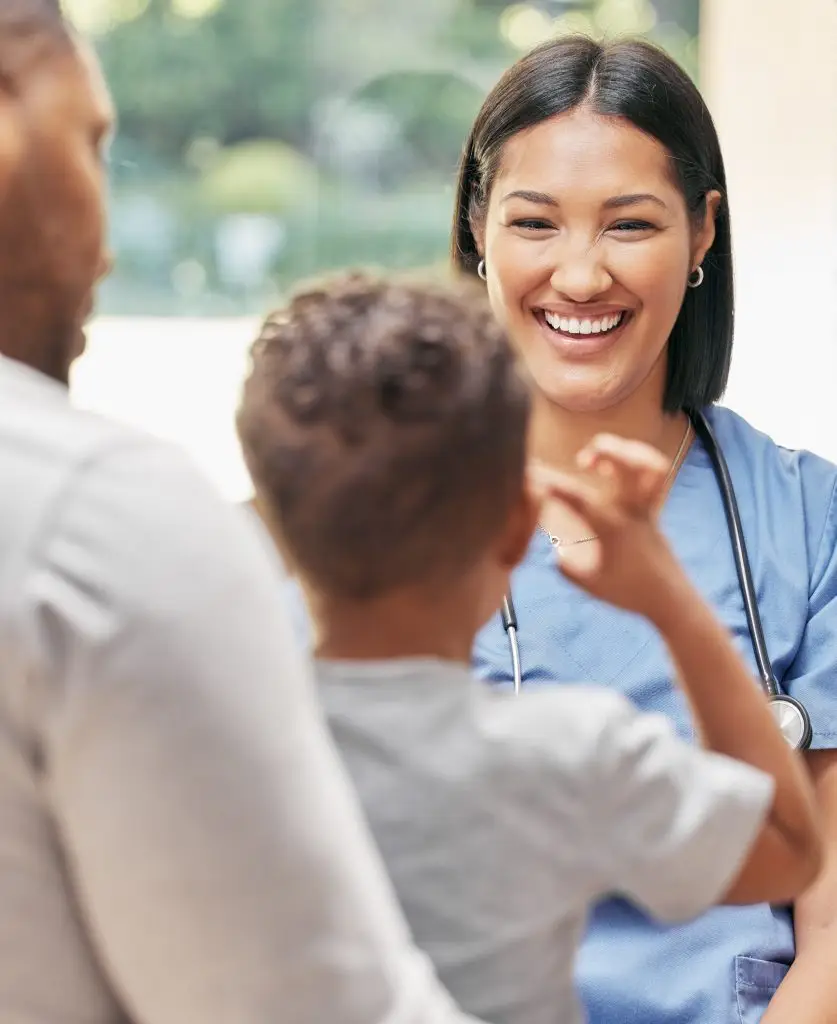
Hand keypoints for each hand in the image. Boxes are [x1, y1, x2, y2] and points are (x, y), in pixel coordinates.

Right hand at [530, 434, 686, 622]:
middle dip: (603, 450)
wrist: (671, 600)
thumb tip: (555, 550)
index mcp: (611, 527)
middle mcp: (632, 511)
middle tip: (582, 459)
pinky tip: (616, 471)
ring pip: (651, 465)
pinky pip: (656, 478)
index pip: (576, 498)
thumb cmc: (630, 594)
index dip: (552, 483)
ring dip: (628, 450)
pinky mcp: (656, 512)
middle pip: (627, 465)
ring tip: (603, 456)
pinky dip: (639, 463)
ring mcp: (648, 509)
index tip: (533, 473)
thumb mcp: (590, 584)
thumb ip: (566, 567)